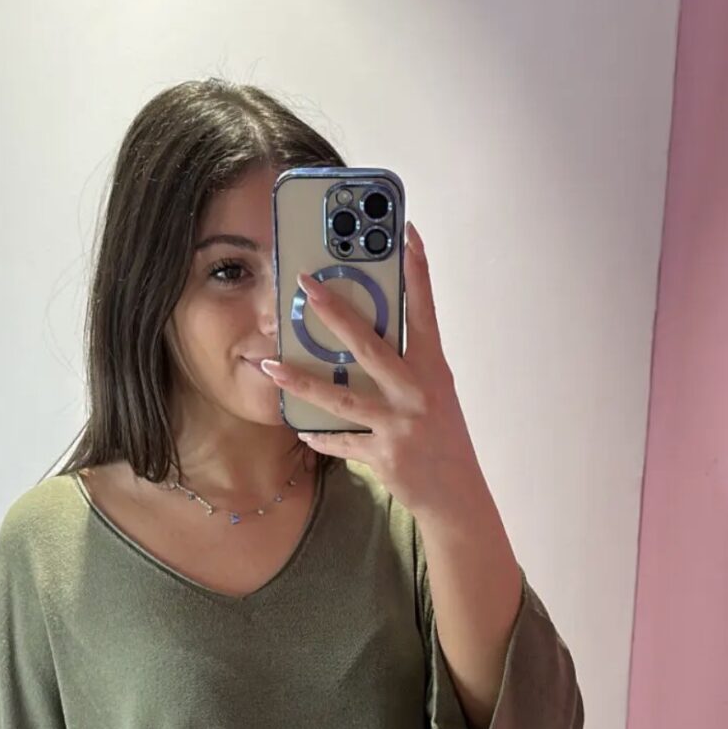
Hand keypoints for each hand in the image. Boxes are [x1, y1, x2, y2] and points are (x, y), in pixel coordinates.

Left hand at [260, 221, 481, 519]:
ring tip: (270, 366)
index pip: (425, 311)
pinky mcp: (383, 454)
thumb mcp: (435, 394)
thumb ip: (407, 367)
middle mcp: (417, 392)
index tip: (407, 233)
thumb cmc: (443, 438)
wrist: (457, 495)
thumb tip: (366, 340)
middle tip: (307, 286)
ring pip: (341, 397)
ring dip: (302, 381)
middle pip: (370, 345)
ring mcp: (400, 424)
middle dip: (336, 313)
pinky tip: (301, 428)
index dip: (418, 271)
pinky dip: (320, 436)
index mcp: (433, 370)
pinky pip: (341, 441)